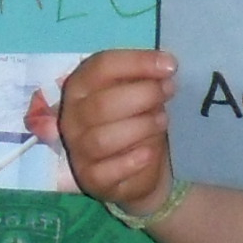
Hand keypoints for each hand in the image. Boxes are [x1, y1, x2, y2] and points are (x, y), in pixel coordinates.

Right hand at [59, 48, 178, 215]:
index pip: (101, 67)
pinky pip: (108, 171)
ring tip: (163, 121)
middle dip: (143, 95)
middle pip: (101, 104)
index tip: (170, 65)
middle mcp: (72, 117)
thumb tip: (166, 65)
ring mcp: (78, 150)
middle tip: (169, 92)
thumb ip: (145, 78)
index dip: (137, 63)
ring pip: (103, 139)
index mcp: (79, 86)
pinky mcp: (90, 179)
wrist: (138, 169)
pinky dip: (132, 161)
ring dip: (140, 127)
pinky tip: (150, 152)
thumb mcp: (139, 93)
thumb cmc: (136, 120)